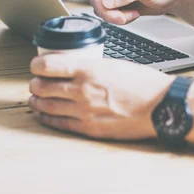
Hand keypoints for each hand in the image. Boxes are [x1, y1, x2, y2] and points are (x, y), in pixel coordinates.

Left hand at [29, 54, 173, 139]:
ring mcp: (83, 111)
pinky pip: (58, 123)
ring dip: (36, 101)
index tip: (35, 66)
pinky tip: (46, 114)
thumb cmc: (141, 83)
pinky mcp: (88, 128)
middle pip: (41, 86)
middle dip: (34, 84)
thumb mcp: (112, 64)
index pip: (47, 66)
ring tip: (36, 98)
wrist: (159, 106)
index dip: (35, 65)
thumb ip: (88, 67)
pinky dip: (47, 118)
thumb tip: (70, 68)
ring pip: (46, 106)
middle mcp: (81, 90)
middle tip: (36, 82)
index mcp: (88, 69)